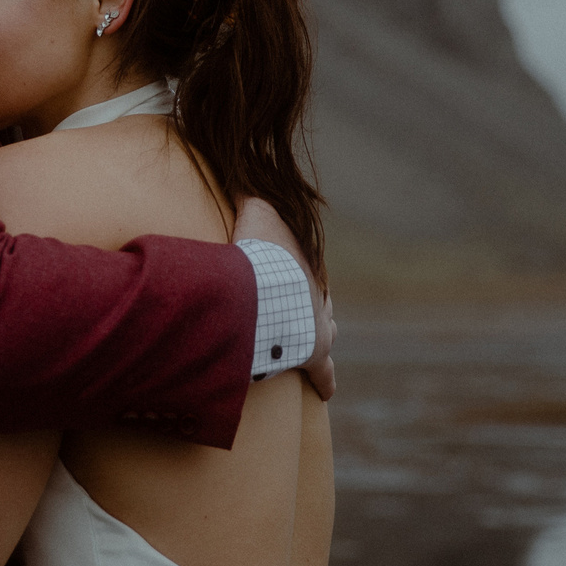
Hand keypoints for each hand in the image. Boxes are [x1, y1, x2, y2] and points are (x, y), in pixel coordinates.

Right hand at [231, 199, 335, 401]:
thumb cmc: (259, 251)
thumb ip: (247, 195)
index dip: (298, 273)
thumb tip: (237, 175)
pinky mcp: (314, 354)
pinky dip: (326, 380)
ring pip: (326, 331)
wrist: (265, 286)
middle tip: (303, 306)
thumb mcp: (254, 210)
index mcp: (303, 264)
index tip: (290, 273)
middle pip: (321, 300)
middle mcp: (318, 293)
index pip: (306, 268)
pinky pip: (324, 372)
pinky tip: (328, 391)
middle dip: (314, 303)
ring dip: (320, 335)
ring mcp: (319, 324)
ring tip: (312, 342)